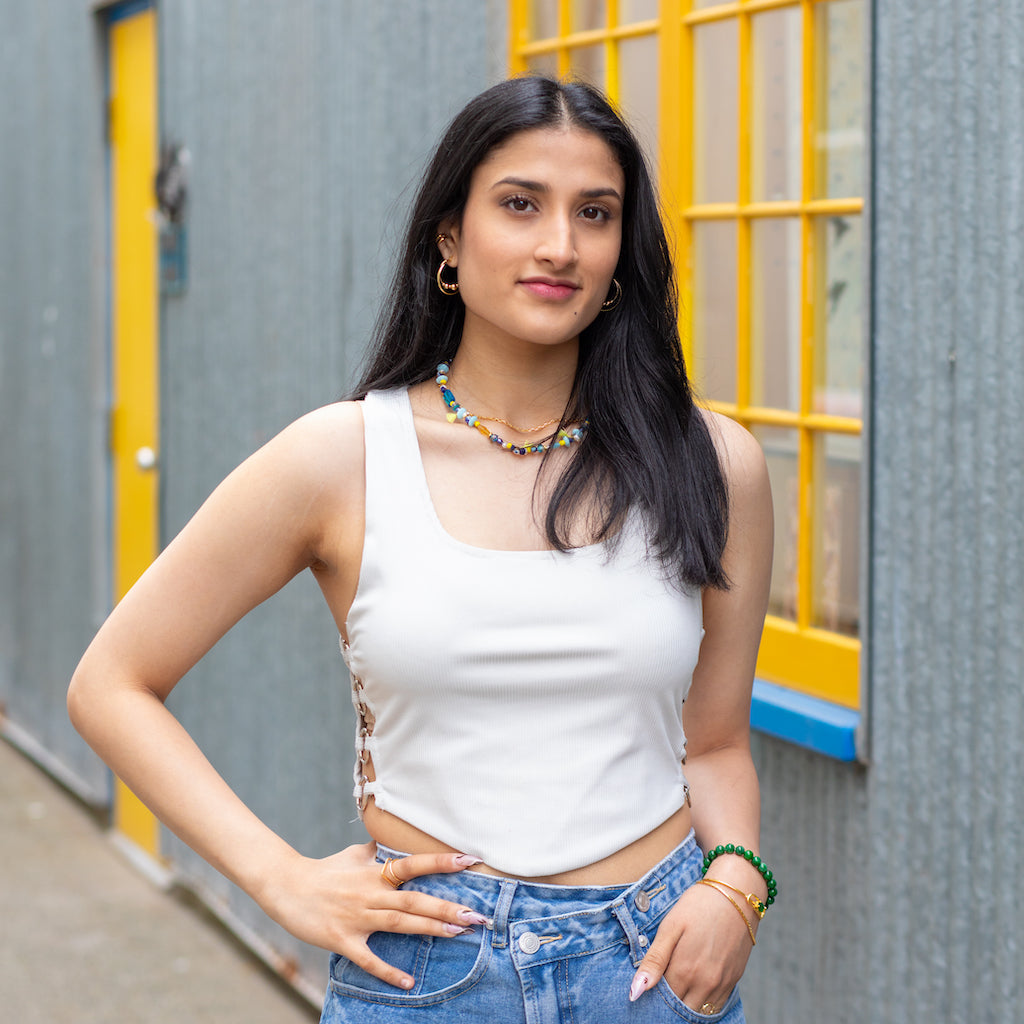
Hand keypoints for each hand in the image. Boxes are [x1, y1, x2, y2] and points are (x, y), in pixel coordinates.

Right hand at [257, 841, 487, 989]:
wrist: (287, 886)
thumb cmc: (324, 870)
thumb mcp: (354, 855)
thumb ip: (378, 852)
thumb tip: (393, 843)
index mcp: (374, 871)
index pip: (413, 863)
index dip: (440, 862)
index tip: (468, 860)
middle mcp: (370, 893)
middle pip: (414, 899)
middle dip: (447, 907)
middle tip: (476, 915)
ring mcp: (358, 917)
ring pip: (400, 923)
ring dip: (430, 928)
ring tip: (459, 933)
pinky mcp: (343, 940)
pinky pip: (369, 959)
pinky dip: (388, 972)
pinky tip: (409, 983)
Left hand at [628, 879, 754, 1009]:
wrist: (736, 895)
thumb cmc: (698, 906)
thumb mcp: (670, 927)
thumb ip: (654, 961)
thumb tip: (635, 992)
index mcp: (684, 970)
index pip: (662, 1000)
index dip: (653, 995)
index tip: (649, 985)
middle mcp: (704, 983)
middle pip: (680, 1009)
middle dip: (668, 1003)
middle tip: (662, 986)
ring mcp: (721, 984)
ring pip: (698, 1011)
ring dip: (686, 1004)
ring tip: (677, 985)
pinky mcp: (734, 980)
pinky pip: (716, 1006)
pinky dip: (703, 1003)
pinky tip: (695, 987)